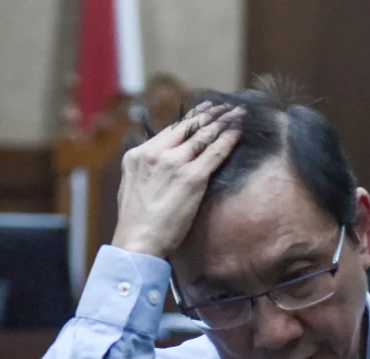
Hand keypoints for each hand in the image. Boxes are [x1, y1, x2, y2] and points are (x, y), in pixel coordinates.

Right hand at [112, 102, 244, 258]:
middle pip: (188, 127)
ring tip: (238, 112)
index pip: (170, 130)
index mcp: (139, 154)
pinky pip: (215, 153)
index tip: (205, 109)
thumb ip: (145, 169)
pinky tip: (238, 131)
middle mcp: (156, 154)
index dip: (191, 118)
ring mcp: (174, 164)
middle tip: (226, 106)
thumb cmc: (135, 222)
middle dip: (211, 113)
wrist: (137, 240)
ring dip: (223, 121)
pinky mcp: (192, 178)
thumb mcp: (131, 186)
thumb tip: (156, 162)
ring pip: (203, 136)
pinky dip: (228, 139)